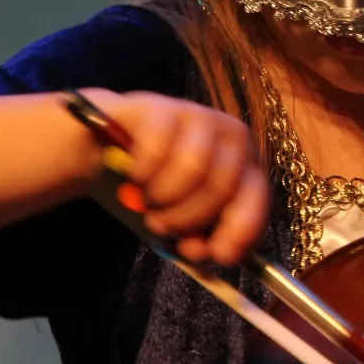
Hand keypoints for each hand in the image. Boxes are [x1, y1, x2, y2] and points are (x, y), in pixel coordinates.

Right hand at [85, 90, 267, 265]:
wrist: (105, 143)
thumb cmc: (154, 182)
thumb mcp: (181, 214)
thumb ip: (200, 235)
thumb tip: (208, 251)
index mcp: (245, 164)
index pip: (257, 197)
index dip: (240, 229)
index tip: (219, 256)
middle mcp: (231, 135)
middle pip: (222, 186)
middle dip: (188, 217)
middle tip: (161, 225)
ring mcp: (198, 115)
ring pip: (193, 168)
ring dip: (163, 198)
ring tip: (147, 202)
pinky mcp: (160, 108)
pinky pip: (158, 149)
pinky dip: (143, 173)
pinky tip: (135, 176)